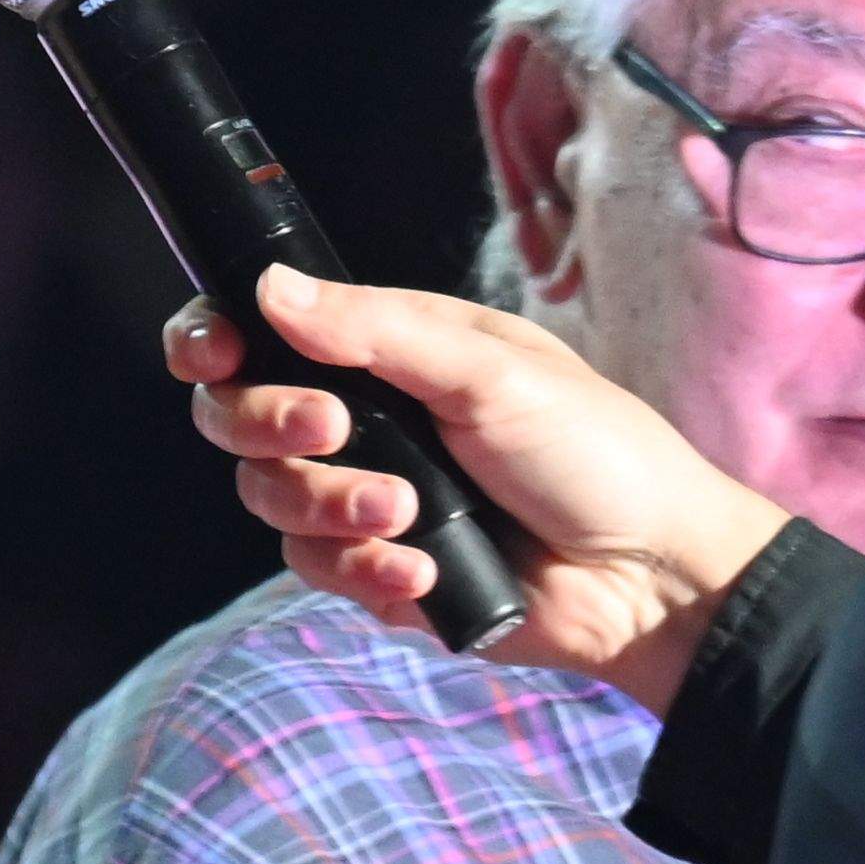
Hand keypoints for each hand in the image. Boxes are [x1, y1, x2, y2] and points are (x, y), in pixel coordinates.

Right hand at [172, 266, 788, 710]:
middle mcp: (364, 420)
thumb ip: (375, 331)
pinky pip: (319, 571)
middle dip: (268, 423)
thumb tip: (270, 287)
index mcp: (385, 352)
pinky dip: (365, 572)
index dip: (215, 340)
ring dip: (330, 506)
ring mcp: (366, 498)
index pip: (262, 333)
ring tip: (409, 514)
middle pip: (239, 417)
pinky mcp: (378, 573)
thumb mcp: (490, 371)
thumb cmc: (594, 451)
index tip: (214, 356)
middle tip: (332, 430)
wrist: (649, 576)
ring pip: (271, 499)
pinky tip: (425, 573)